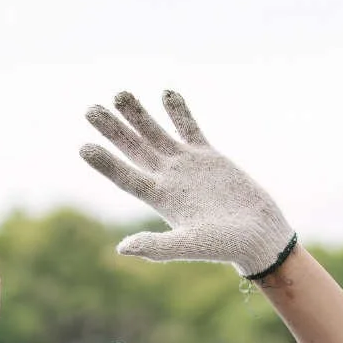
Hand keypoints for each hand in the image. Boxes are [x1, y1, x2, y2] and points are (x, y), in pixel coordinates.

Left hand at [79, 90, 294, 277]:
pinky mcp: (209, 157)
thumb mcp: (191, 245)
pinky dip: (178, 112)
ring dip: (137, 115)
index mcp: (161, 199)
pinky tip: (166, 94)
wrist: (258, 236)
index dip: (105, 163)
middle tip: (89, 109)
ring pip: (156, 134)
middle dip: (113, 129)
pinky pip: (189, 128)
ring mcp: (187, 166)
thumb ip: (158, 246)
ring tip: (118, 94)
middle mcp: (169, 179)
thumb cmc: (226, 245)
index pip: (126, 176)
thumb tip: (122, 249)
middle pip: (134, 149)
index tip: (83, 147)